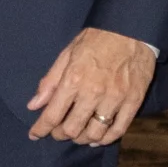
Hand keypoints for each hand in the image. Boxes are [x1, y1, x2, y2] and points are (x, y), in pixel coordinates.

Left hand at [26, 27, 153, 143]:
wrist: (131, 28)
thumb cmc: (96, 39)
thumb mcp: (66, 54)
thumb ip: (50, 82)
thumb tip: (33, 105)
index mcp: (73, 80)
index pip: (52, 115)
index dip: (41, 129)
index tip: (34, 134)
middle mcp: (93, 92)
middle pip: (72, 129)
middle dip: (60, 135)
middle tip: (58, 132)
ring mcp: (115, 99)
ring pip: (95, 133)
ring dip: (82, 139)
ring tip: (77, 134)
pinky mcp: (133, 101)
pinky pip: (119, 129)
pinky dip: (106, 139)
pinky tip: (98, 138)